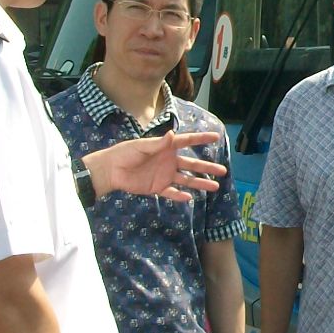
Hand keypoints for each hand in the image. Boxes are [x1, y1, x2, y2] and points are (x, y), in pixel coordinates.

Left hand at [83, 131, 226, 199]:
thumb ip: (158, 143)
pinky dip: (180, 196)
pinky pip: (172, 192)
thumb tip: (173, 134)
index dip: (201, 139)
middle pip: (192, 164)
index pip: (187, 141)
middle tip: (223, 171)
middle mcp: (169, 161)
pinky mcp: (157, 187)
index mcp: (166, 147)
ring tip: (215, 187)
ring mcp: (164, 175)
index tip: (216, 137)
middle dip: (207, 167)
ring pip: (186, 179)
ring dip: (200, 183)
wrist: (110, 171)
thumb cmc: (124, 154)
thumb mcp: (141, 146)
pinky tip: (190, 198)